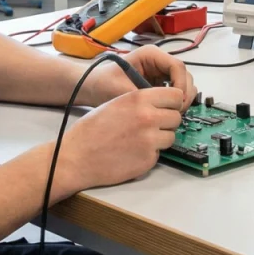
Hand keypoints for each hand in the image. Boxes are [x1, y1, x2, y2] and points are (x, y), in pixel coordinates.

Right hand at [52, 86, 186, 197]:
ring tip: (140, 140)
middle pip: (176, 117)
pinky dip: (150, 153)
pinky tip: (132, 153)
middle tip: (153, 126)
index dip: (172, 102)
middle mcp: (149, 117)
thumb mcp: (116, 103)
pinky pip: (159, 153)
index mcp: (139, 98)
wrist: (76, 157)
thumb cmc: (91, 130)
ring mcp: (150, 140)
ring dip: (161, 138)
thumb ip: (141, 102)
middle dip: (167, 121)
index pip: (176, 95)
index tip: (166, 107)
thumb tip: (162, 104)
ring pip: (171, 136)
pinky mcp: (149, 159)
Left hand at [82, 45, 195, 108]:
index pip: (177, 66)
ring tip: (172, 112)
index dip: (180, 84)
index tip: (176, 102)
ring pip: (183, 83)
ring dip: (181, 98)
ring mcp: (160, 72)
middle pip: (184, 75)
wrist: (92, 87)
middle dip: (184, 93)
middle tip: (177, 111)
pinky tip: (166, 111)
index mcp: (151, 55)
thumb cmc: (103, 83)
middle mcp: (159, 61)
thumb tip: (164, 106)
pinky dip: (175, 101)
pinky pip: (175, 91)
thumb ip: (143, 96)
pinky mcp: (159, 83)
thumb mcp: (121, 89)